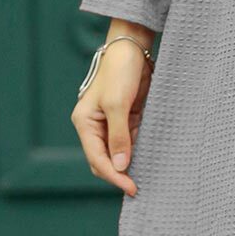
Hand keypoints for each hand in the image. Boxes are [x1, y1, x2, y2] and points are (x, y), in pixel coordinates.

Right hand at [71, 31, 153, 195]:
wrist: (133, 48)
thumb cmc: (119, 72)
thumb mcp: (117, 104)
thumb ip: (119, 136)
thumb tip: (121, 165)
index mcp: (85, 123)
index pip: (97, 159)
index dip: (113, 175)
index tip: (131, 187)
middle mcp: (95, 126)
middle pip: (104, 160)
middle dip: (119, 174)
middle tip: (138, 187)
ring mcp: (111, 122)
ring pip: (118, 152)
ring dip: (130, 164)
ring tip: (146, 177)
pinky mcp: (127, 117)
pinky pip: (130, 140)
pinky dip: (138, 150)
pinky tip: (149, 158)